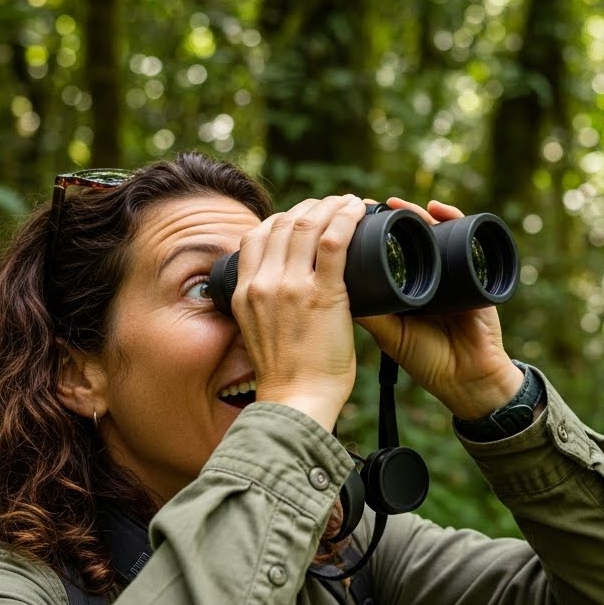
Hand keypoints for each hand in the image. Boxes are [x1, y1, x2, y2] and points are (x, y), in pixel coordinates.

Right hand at [232, 195, 365, 428]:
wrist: (296, 402)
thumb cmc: (287, 375)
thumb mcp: (260, 332)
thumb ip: (267, 305)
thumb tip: (286, 290)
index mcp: (245, 292)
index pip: (256, 236)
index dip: (282, 217)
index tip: (304, 215)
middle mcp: (263, 283)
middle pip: (283, 223)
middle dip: (311, 206)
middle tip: (334, 203)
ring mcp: (291, 287)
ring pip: (307, 224)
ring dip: (331, 206)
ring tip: (350, 202)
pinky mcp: (322, 294)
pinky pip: (334, 242)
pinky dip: (347, 219)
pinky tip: (358, 210)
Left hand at [356, 197, 523, 419]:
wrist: (467, 378)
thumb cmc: (428, 360)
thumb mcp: (390, 334)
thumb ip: (369, 312)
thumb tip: (332, 284)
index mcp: (406, 287)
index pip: (387, 253)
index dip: (371, 236)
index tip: (350, 222)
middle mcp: (429, 275)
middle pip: (410, 236)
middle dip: (392, 218)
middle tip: (371, 206)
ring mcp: (453, 271)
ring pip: (434, 232)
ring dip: (417, 214)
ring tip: (398, 205)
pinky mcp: (476, 271)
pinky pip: (467, 238)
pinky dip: (455, 218)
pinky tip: (438, 209)